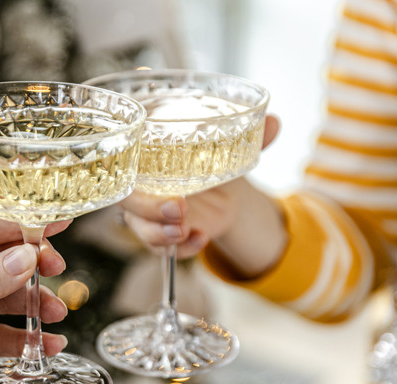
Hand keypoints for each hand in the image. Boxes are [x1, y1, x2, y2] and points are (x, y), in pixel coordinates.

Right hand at [120, 115, 285, 276]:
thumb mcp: (230, 146)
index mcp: (146, 152)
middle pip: (127, 199)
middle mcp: (140, 182)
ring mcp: (146, 210)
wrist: (224, 190)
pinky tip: (200, 240)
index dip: (127, 166)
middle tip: (177, 208)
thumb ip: (251, 135)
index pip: (122, 158)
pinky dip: (179, 248)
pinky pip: (157, 247)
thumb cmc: (212, 158)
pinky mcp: (159, 232)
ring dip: (158, 233)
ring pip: (137, 226)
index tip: (145, 171)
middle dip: (148, 208)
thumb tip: (274, 123)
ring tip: (184, 231)